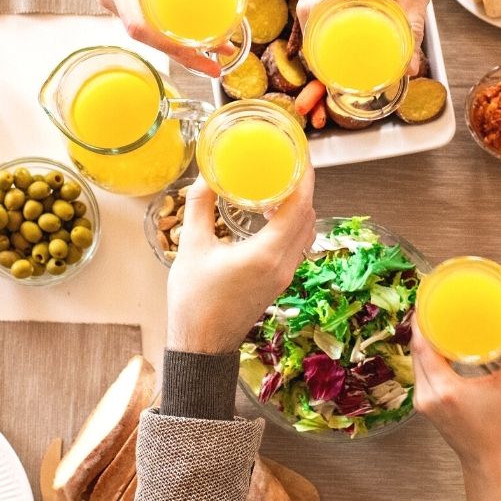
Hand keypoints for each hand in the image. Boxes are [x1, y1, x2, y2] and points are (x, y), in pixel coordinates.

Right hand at [72, 0, 220, 78]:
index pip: (139, 27)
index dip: (168, 45)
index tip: (196, 53)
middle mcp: (113, 0)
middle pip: (149, 40)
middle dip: (184, 57)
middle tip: (217, 67)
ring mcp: (114, 3)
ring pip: (148, 35)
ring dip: (179, 48)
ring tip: (213, 55)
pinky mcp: (120, 0)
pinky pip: (145, 23)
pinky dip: (167, 34)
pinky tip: (190, 37)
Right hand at [166, 167, 316, 352]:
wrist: (201, 345)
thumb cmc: (194, 300)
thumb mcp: (192, 247)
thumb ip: (199, 207)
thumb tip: (206, 176)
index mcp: (268, 253)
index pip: (300, 206)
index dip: (305, 177)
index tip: (300, 155)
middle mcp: (284, 264)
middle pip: (308, 217)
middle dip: (302, 188)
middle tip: (286, 164)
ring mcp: (285, 276)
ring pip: (305, 233)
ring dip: (299, 208)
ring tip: (278, 186)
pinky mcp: (279, 282)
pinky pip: (296, 246)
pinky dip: (291, 226)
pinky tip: (270, 216)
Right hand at [297, 0, 444, 65]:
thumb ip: (412, 26)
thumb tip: (410, 67)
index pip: (314, 6)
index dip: (313, 39)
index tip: (323, 63)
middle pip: (307, 5)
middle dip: (312, 38)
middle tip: (327, 65)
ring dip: (318, 25)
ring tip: (331, 53)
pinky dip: (326, 12)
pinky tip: (339, 29)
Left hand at [412, 321, 500, 471]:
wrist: (489, 462)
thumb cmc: (500, 428)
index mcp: (444, 389)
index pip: (422, 347)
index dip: (420, 322)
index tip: (424, 302)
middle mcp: (427, 395)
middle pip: (415, 352)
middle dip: (422, 328)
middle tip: (432, 306)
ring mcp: (423, 402)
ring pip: (416, 363)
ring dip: (423, 343)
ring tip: (435, 322)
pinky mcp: (425, 406)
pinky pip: (421, 374)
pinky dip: (427, 358)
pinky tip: (438, 347)